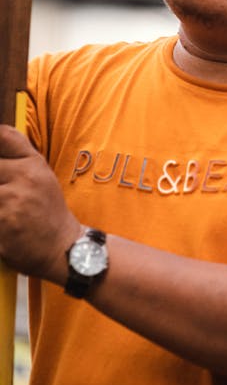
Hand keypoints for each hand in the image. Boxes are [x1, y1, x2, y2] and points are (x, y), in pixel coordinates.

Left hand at [0, 124, 79, 280]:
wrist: (63, 248)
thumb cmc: (47, 212)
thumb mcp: (40, 177)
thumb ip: (17, 157)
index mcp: (33, 163)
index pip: (3, 136)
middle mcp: (25, 177)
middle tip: (4, 193)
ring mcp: (13, 200)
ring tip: (6, 209)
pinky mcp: (4, 223)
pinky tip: (4, 226)